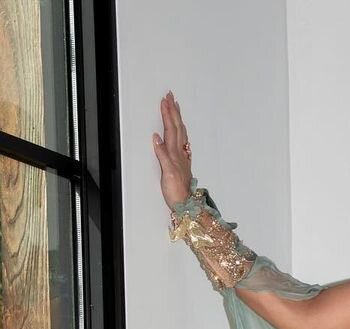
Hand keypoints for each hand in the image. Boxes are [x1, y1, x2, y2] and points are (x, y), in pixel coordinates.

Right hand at [152, 90, 192, 209]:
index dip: (168, 114)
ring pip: (181, 134)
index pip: (171, 129)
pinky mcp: (183, 164)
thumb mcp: (166, 172)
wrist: (186, 205)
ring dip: (178, 119)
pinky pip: (182, 143)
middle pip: (177, 128)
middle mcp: (180, 153)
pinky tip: (180, 133)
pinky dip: (180, 133)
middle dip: (174, 111)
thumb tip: (156, 137)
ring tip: (177, 108)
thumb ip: (162, 154)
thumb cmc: (176, 191)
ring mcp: (182, 158)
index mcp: (175, 153)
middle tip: (171, 96)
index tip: (165, 100)